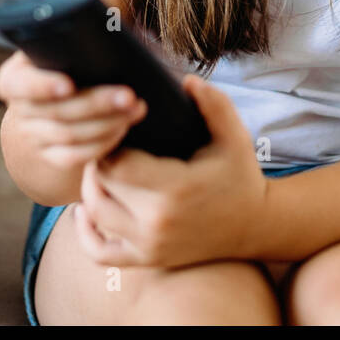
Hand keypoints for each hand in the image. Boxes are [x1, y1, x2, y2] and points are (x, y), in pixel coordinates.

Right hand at [0, 50, 146, 170]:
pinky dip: (102, 143)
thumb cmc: (66, 69)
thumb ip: (74, 43)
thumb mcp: (60, 53)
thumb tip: (110, 28)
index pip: (18, 83)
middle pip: (57, 110)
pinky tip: (123, 128)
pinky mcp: (50, 157)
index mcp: (15, 77)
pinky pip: (74, 157)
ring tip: (136, 109)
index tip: (69, 85)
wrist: (51, 112)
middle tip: (129, 95)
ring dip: (108, 123)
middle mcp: (19, 110)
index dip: (42, 85)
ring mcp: (33, 137)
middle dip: (97, 103)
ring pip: (70, 134)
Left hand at [73, 74, 268, 267]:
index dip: (110, 140)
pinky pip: (100, 253)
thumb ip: (213, 104)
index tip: (118, 125)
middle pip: (101, 185)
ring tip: (100, 166)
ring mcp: (150, 245)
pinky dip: (84, 233)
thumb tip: (185, 80)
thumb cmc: (241, 175)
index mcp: (176, 188)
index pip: (117, 163)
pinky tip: (84, 211)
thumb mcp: (234, 136)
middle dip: (98, 159)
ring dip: (89, 188)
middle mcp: (157, 221)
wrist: (255, 226)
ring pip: (95, 214)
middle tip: (104, 140)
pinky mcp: (148, 260)